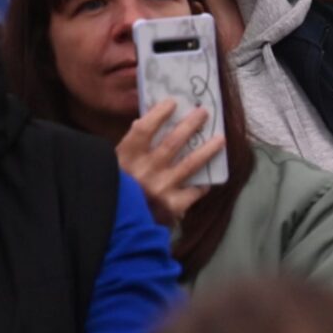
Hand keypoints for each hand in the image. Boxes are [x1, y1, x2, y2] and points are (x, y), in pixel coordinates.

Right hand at [114, 98, 223, 228]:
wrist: (114, 230)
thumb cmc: (113, 194)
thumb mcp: (112, 168)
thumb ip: (129, 149)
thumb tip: (144, 122)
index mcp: (125, 159)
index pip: (143, 129)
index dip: (158, 114)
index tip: (172, 102)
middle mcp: (144, 171)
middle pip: (173, 142)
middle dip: (191, 124)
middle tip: (204, 113)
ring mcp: (161, 188)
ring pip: (191, 163)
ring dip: (208, 149)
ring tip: (220, 138)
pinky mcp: (173, 206)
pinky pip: (194, 190)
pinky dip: (202, 184)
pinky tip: (208, 179)